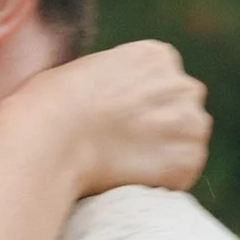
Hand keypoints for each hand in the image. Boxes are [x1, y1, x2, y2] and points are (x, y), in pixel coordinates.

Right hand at [30, 41, 210, 201]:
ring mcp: (190, 122)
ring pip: (186, 142)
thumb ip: (113, 83)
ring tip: (124, 166)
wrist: (51, 137)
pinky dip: (162, 182)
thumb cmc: (49, 106)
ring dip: (163, 155)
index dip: (140, 109)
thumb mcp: (85, 72)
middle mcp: (182, 84)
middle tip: (124, 149)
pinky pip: (182, 174)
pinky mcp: (188, 160)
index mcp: (157, 56)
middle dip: (160, 129)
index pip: (164, 85)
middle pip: (182, 111)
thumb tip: (111, 106)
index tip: (118, 126)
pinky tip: (130, 179)